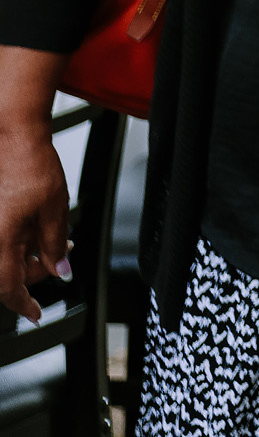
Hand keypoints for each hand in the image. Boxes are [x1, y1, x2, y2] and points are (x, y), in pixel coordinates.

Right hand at [0, 116, 67, 323]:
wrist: (13, 137)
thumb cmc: (32, 165)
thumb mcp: (54, 208)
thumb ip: (53, 244)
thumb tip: (59, 271)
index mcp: (1, 239)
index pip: (8, 287)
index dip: (23, 304)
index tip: (35, 314)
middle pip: (6, 274)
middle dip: (35, 273)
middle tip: (60, 262)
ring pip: (4, 257)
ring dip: (28, 257)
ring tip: (56, 243)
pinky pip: (2, 240)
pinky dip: (19, 242)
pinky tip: (38, 232)